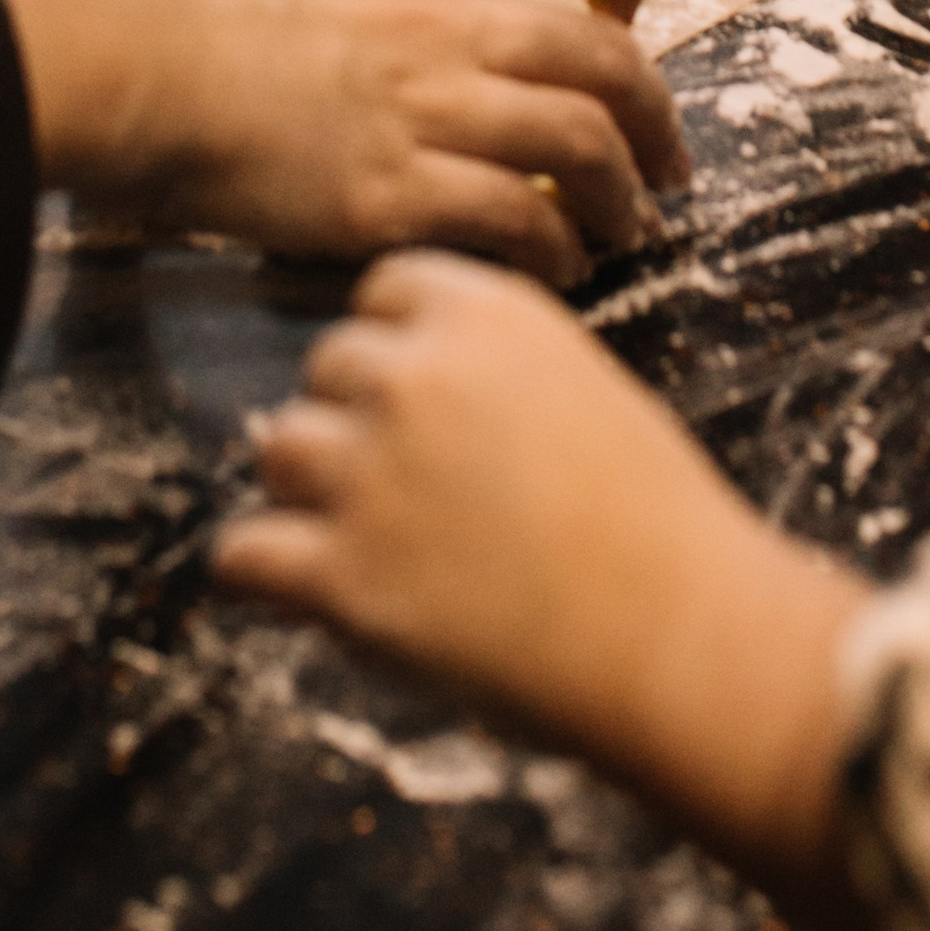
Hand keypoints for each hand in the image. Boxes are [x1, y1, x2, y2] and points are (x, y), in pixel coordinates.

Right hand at [0, 0, 688, 280]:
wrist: (122, 43)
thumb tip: (335, 12)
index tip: (631, 16)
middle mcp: (441, 25)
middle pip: (603, 57)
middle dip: (655, 114)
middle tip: (667, 161)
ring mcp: (423, 109)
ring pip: (582, 143)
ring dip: (624, 194)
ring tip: (630, 230)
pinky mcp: (390, 195)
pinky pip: (517, 223)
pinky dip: (556, 250)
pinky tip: (556, 272)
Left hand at [217, 250, 867, 914]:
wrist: (685, 637)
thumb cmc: (658, 522)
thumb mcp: (582, 387)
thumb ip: (492, 371)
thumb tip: (424, 388)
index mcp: (480, 312)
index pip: (382, 293)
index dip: (398, 348)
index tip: (423, 399)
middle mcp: (411, 376)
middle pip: (327, 368)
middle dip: (357, 421)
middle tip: (410, 487)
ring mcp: (368, 473)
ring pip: (278, 450)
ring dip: (311, 492)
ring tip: (371, 542)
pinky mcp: (342, 576)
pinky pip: (244, 554)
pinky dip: (264, 574)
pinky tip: (302, 590)